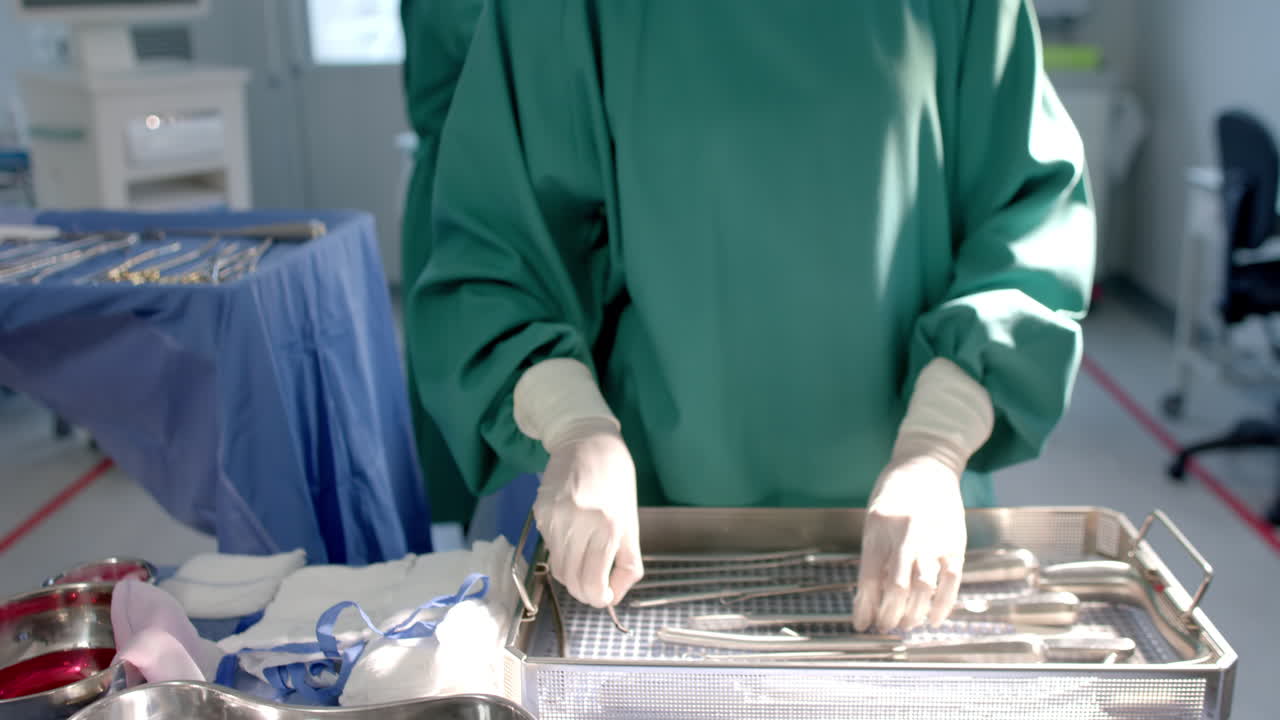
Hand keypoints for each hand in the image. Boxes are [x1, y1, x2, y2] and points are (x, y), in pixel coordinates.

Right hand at [532, 427, 643, 607]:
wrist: (587, 440)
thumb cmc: (616, 480)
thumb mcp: (631, 521)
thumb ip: (627, 562)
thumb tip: (613, 596)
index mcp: (608, 526)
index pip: (593, 582)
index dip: (598, 598)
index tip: (603, 597)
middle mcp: (579, 523)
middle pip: (572, 580)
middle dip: (584, 591)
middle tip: (595, 588)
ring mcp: (556, 517)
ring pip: (558, 568)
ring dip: (572, 573)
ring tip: (585, 559)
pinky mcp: (540, 512)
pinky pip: (549, 547)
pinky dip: (562, 551)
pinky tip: (573, 534)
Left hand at [852, 453, 966, 632]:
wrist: (927, 465)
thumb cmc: (895, 492)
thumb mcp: (875, 517)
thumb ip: (875, 552)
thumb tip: (871, 595)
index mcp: (878, 527)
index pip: (869, 577)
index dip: (865, 606)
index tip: (861, 625)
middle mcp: (906, 534)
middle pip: (896, 587)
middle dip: (889, 615)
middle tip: (885, 628)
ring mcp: (933, 539)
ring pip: (923, 588)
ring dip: (913, 613)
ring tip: (906, 625)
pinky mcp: (955, 543)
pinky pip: (951, 581)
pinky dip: (943, 605)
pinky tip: (933, 618)